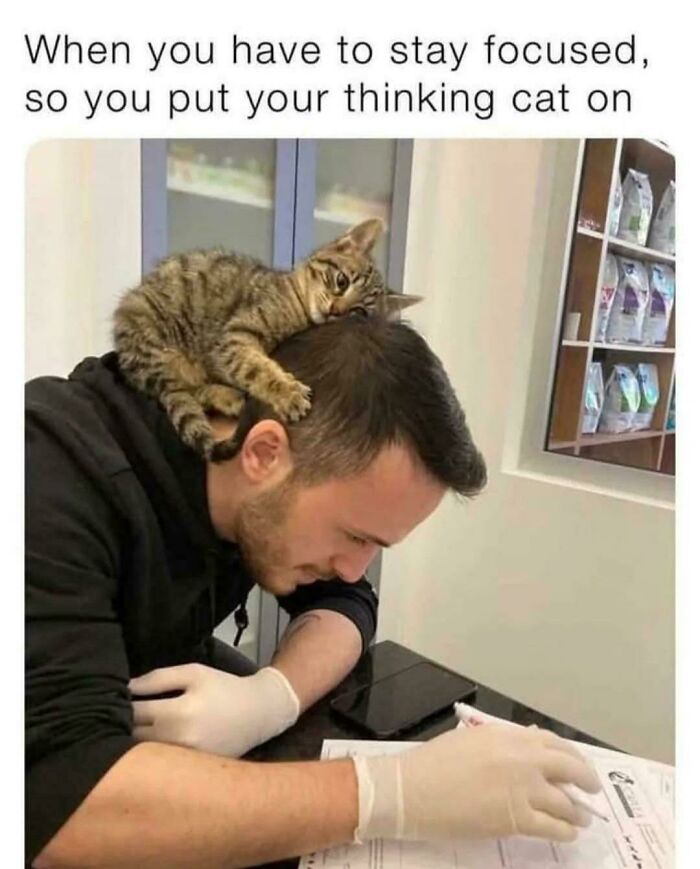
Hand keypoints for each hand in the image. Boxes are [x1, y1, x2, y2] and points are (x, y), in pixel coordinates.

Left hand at [129, 663, 299, 756]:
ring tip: (142, 728)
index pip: (134, 712)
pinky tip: (158, 744)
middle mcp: (178, 742)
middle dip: (126, 724)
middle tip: (125, 713)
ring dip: (136, 742)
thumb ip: (158, 678)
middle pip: (133, 737)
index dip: (123, 703)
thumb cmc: (224, 688)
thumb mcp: (194, 673)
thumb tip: (127, 688)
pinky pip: (160, 765)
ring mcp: (184, 762)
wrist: (259, 713)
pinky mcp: (191, 773)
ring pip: (143, 754)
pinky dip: (154, 756)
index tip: (120, 697)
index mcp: (178, 713)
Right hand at [353, 723, 600, 843]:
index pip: (552, 742)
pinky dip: (565, 831)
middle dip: (586, 780)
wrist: (413, 790)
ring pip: (565, 802)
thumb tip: (532, 742)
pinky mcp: (517, 819)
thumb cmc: (433, 763)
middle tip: (592, 789)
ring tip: (581, 818)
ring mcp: (522, 790)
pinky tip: (568, 833)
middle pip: (569, 768)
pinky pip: (553, 827)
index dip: (570, 755)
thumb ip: (504, 742)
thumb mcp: (470, 740)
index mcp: (508, 735)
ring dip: (577, 811)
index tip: (576, 764)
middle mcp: (522, 758)